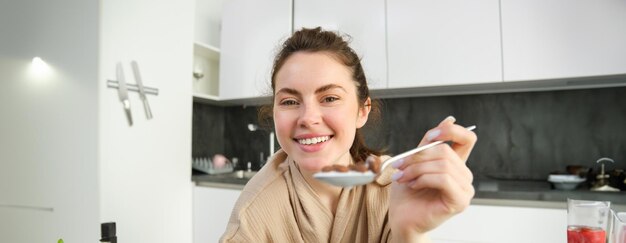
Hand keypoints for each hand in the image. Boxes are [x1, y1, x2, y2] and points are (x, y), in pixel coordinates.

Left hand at [388, 116, 476, 240]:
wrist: (401, 219)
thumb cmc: (406, 195)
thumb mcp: (414, 162)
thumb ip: (428, 144)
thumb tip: (448, 119)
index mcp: (455, 165)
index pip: (467, 139)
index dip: (451, 131)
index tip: (430, 135)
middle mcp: (463, 176)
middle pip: (446, 151)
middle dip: (418, 156)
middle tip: (399, 165)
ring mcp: (465, 190)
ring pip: (443, 165)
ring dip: (417, 169)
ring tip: (403, 177)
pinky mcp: (460, 201)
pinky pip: (444, 179)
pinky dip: (424, 179)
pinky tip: (413, 185)